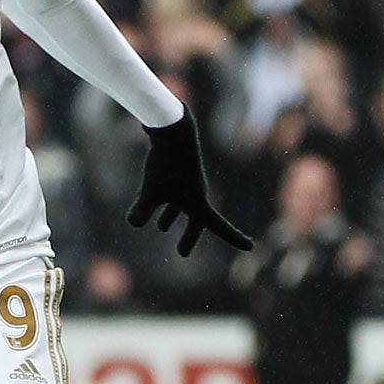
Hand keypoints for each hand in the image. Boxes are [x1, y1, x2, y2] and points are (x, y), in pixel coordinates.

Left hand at [126, 117, 254, 255]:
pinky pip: (170, 192)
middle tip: (182, 252)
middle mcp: (195, 194)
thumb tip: (133, 224)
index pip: (218, 226)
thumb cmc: (166, 163)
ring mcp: (186, 183)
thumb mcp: (152, 189)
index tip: (250, 247)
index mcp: (198, 203)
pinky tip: (145, 201)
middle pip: (195, 220)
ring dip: (171, 216)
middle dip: (188, 236)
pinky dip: (161, 201)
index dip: (234, 238)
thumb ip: (142, 209)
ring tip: (161, 227)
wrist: (172, 131)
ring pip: (179, 205)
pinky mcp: (175, 172)